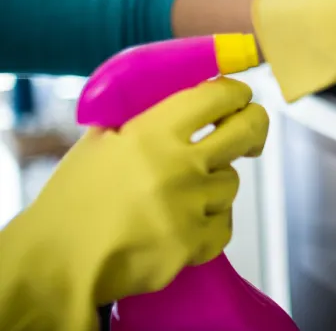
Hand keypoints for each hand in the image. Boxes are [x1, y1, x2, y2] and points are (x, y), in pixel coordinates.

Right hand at [0, 78, 267, 330]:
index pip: (218, 95)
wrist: (60, 263)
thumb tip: (177, 102)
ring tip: (179, 196)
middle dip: (254, 126)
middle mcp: (182, 164)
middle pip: (247, 130)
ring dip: (214, 185)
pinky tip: (184, 224)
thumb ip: (138, 120)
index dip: (236, 92)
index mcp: (156, 132)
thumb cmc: (73, 201)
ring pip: (231, 182)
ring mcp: (193, 204)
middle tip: (250, 131)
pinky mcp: (197, 242)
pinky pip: (224, 224)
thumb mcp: (99, 142)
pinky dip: (210, 223)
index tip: (239, 96)